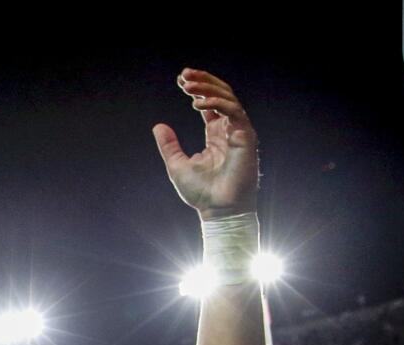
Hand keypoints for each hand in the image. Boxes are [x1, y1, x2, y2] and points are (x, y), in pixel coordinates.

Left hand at [152, 68, 257, 220]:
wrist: (218, 210)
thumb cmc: (201, 193)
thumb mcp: (177, 164)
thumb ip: (169, 145)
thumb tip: (158, 126)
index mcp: (216, 135)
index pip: (210, 103)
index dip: (198, 89)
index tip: (181, 81)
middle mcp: (229, 130)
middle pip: (220, 95)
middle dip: (203, 81)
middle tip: (184, 75)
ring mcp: (239, 132)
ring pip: (228, 98)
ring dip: (207, 88)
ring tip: (188, 86)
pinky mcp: (245, 136)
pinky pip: (233, 111)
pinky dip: (216, 104)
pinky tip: (197, 104)